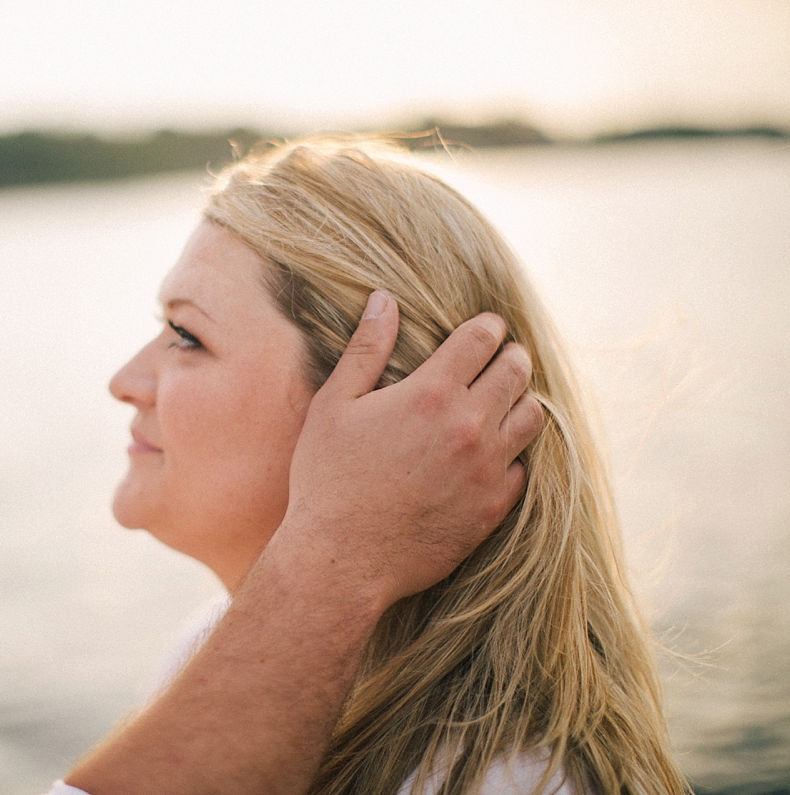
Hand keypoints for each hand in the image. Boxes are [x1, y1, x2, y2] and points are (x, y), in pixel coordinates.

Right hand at [279, 291, 542, 607]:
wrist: (342, 560)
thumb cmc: (328, 479)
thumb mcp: (335, 406)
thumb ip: (366, 350)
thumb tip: (383, 300)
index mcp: (431, 393)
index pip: (482, 338)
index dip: (485, 327)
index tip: (482, 329)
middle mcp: (469, 425)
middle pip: (517, 371)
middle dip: (510, 358)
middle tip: (497, 361)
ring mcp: (486, 469)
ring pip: (532, 417)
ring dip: (519, 403)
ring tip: (499, 405)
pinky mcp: (492, 508)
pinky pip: (522, 469)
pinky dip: (510, 456)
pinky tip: (488, 457)